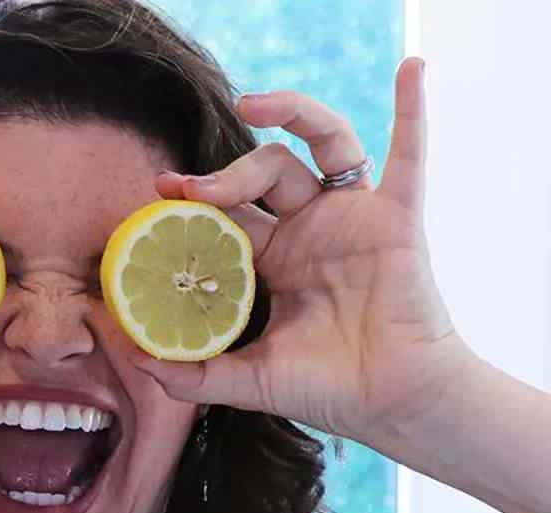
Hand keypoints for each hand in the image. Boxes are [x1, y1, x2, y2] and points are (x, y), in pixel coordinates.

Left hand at [135, 58, 476, 447]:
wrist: (389, 403)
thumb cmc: (326, 391)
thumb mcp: (248, 380)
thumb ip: (194, 373)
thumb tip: (138, 361)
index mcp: (277, 260)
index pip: (231, 214)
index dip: (196, 198)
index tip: (161, 190)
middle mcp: (312, 229)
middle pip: (265, 173)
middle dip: (225, 174)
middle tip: (191, 189)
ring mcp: (354, 217)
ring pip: (319, 145)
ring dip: (290, 114)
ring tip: (251, 104)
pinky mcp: (397, 218)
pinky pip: (408, 154)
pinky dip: (412, 110)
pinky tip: (412, 70)